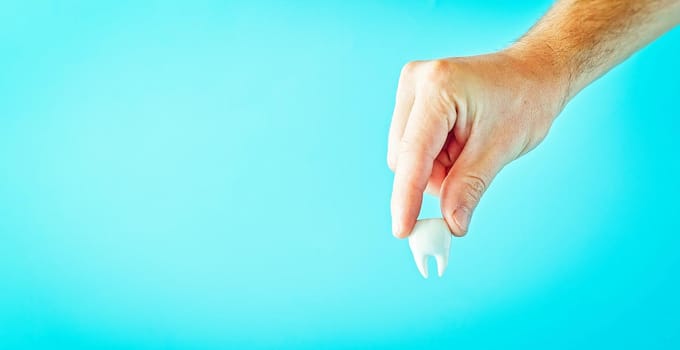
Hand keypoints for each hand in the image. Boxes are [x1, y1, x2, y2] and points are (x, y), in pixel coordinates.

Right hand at [388, 51, 566, 237]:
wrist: (534, 72)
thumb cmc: (524, 99)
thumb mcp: (500, 148)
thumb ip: (469, 187)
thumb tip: (451, 225)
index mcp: (437, 88)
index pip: (413, 153)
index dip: (406, 197)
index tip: (403, 230)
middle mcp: (416, 82)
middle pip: (404, 157)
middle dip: (433, 178)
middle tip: (470, 171)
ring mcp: (412, 87)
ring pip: (406, 156)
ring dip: (435, 169)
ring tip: (469, 150)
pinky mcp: (414, 98)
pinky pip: (412, 146)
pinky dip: (435, 158)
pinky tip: (459, 144)